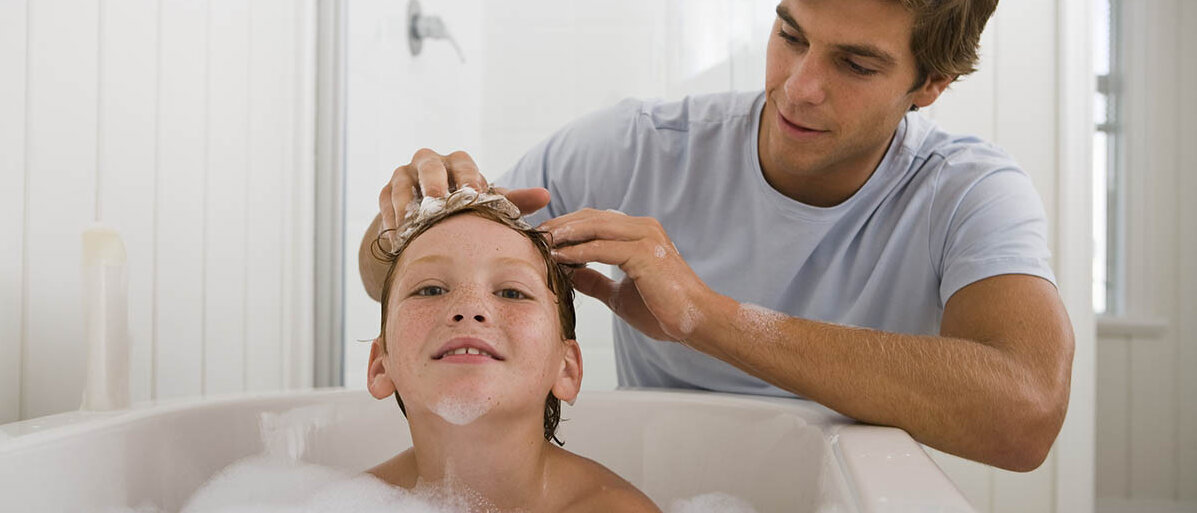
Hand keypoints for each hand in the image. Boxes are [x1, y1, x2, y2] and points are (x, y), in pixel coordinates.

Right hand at [378, 148, 550, 241]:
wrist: (429, 227)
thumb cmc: (465, 212)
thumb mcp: (487, 206)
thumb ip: (514, 201)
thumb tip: (546, 196)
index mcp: (456, 164)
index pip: (462, 161)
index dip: (468, 175)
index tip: (474, 192)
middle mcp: (428, 164)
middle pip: (428, 163)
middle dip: (433, 181)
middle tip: (438, 201)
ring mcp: (404, 177)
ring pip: (402, 181)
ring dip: (407, 201)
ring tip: (414, 222)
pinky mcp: (386, 194)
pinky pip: (386, 202)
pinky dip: (392, 218)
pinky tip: (399, 235)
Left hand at [542, 209, 714, 341]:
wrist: (696, 321)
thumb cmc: (664, 311)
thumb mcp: (619, 295)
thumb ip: (595, 280)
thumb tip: (569, 274)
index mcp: (639, 233)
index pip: (595, 221)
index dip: (567, 227)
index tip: (541, 239)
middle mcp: (643, 228)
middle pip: (591, 217)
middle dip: (560, 225)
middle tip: (533, 236)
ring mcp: (645, 237)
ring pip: (595, 226)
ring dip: (564, 234)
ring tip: (540, 243)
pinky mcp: (644, 253)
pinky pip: (602, 247)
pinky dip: (578, 251)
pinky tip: (559, 257)